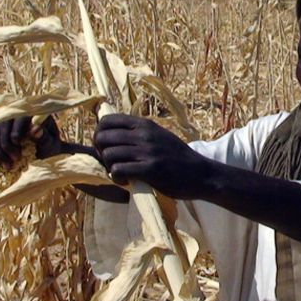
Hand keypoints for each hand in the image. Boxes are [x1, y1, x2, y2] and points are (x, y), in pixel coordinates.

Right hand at [0, 115, 62, 168]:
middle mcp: (16, 112)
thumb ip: (44, 137)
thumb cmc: (50, 147)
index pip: (19, 117)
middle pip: (2, 124)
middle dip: (5, 145)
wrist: (44, 152)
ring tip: (6, 166)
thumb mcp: (51, 143)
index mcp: (33, 112)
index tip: (18, 147)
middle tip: (14, 161)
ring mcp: (3, 119)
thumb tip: (35, 129)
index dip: (16, 132)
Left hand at [94, 114, 209, 198]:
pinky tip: (125, 180)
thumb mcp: (159, 136)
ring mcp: (147, 152)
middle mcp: (144, 135)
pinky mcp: (149, 170)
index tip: (106, 147)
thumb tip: (112, 134)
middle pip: (102, 137)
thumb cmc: (178, 157)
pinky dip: (116, 177)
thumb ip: (139, 133)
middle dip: (100, 152)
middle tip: (110, 162)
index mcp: (145, 124)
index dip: (100, 134)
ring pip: (108, 154)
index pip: (107, 120)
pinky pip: (118, 170)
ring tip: (119, 173)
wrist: (201, 174)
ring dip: (108, 166)